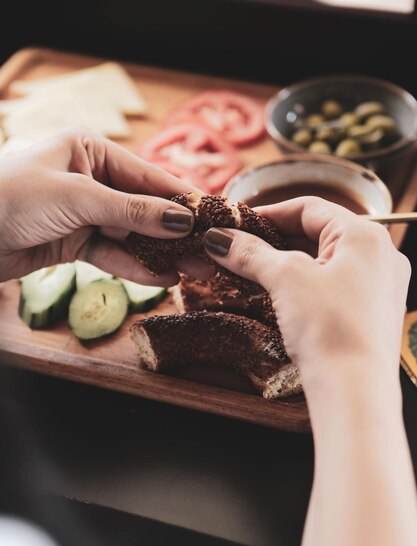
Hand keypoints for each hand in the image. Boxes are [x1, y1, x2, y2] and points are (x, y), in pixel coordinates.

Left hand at [0, 127, 210, 284]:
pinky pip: (113, 255)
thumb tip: (182, 220)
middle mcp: (92, 178)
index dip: (183, 199)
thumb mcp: (77, 198)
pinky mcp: (76, 242)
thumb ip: (131, 211)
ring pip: (133, 235)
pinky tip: (162, 278)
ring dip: (162, 254)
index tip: (215, 217)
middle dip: (177, 233)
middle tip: (210, 252)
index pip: (149, 176)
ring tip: (195, 271)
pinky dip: (135, 267)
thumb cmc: (11, 197)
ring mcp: (85, 213)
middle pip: (145, 208)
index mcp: (91, 150)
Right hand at [203, 196, 410, 377]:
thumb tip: (220, 238)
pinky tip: (281, 294)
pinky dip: (305, 283)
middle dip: (275, 240)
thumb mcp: (285, 280)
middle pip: (318, 233)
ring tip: (253, 271)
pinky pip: (334, 284)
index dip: (268, 213)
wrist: (355, 390)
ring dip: (288, 262)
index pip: (309, 207)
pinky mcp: (372, 311)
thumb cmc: (330, 328)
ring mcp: (379, 285)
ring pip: (325, 260)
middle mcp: (380, 254)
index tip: (237, 224)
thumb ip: (251, 253)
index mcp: (365, 235)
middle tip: (239, 248)